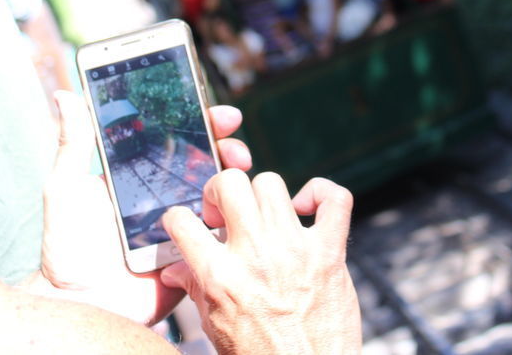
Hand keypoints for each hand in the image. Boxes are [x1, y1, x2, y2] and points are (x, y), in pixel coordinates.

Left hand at [30, 90, 251, 325]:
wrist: (81, 303)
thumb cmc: (67, 248)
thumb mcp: (65, 188)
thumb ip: (73, 144)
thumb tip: (65, 94)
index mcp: (139, 177)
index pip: (174, 140)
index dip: (198, 121)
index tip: (216, 110)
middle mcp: (165, 197)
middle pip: (204, 162)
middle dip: (225, 144)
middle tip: (233, 139)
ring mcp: (182, 225)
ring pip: (219, 194)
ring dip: (234, 177)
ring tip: (236, 169)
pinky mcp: (193, 254)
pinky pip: (221, 234)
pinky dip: (234, 218)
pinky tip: (235, 210)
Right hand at [160, 171, 360, 354]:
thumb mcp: (216, 328)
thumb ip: (196, 289)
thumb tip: (176, 269)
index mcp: (220, 278)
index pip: (182, 222)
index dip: (178, 219)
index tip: (188, 225)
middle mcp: (256, 255)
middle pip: (231, 184)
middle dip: (219, 192)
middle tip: (225, 216)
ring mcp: (296, 249)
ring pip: (272, 183)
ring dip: (262, 197)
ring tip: (263, 218)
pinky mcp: (330, 252)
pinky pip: (335, 198)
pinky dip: (322, 193)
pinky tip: (307, 210)